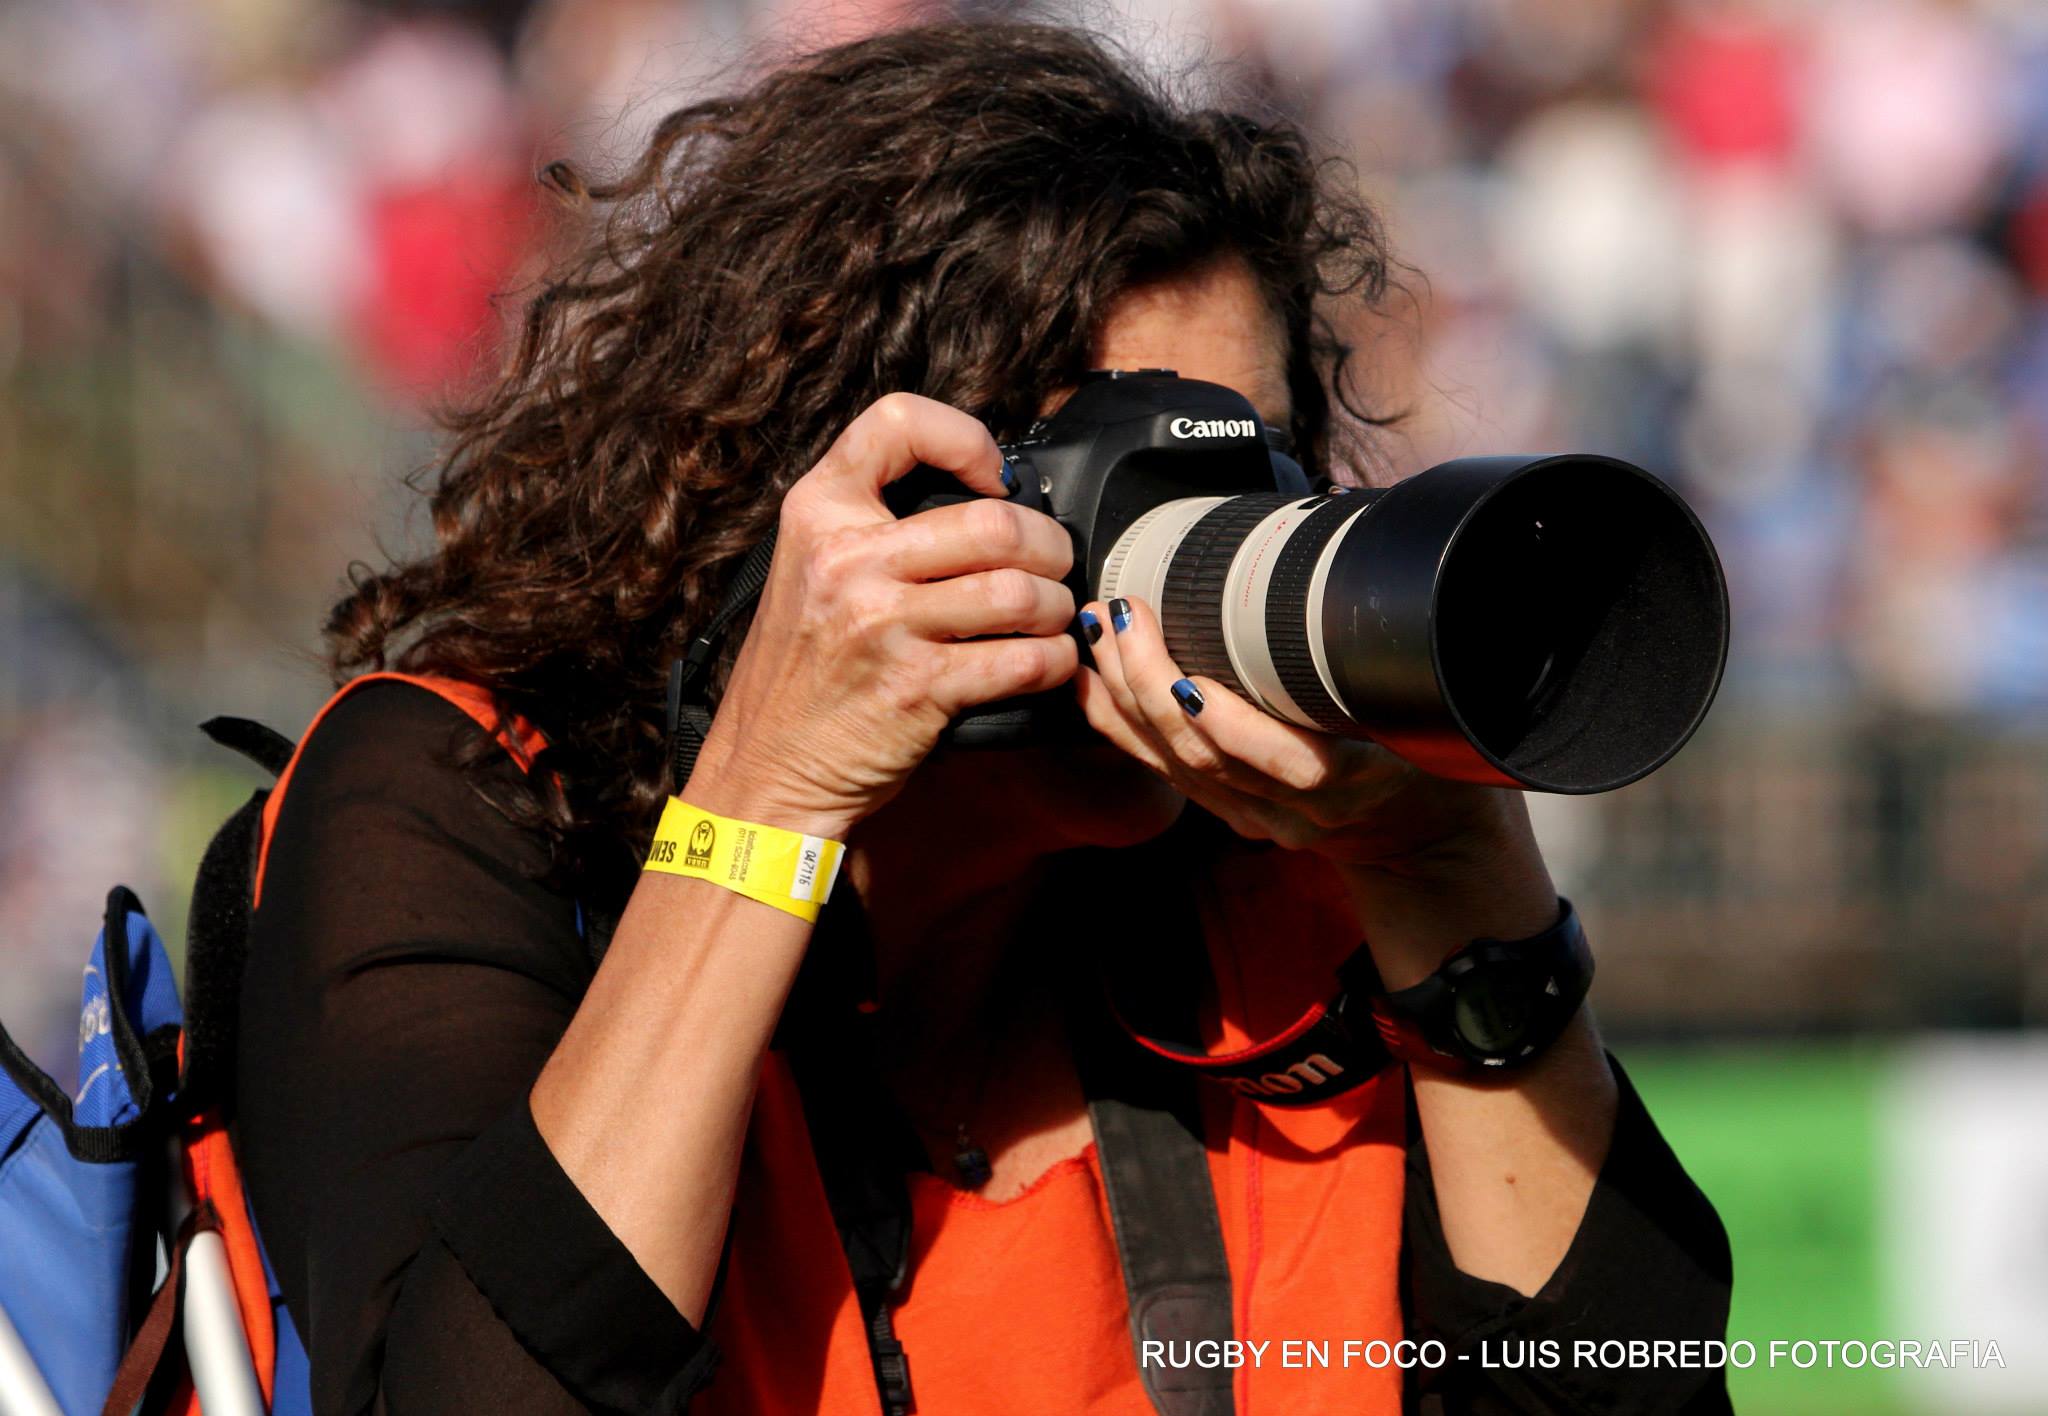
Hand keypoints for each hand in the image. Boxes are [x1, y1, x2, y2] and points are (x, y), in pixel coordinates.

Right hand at [685, 394, 1078, 837]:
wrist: (766, 769)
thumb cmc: (803, 673)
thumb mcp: (810, 570)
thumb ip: (875, 525)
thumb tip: (983, 496)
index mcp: (818, 514)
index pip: (898, 423)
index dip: (967, 438)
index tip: (995, 478)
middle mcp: (847, 560)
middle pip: (995, 521)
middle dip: (1048, 544)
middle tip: (1054, 562)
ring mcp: (881, 624)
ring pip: (1021, 591)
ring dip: (1057, 607)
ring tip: (1051, 617)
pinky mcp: (917, 689)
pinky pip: (1023, 661)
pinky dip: (1054, 663)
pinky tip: (1047, 663)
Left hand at [1072, 594, 1529, 874]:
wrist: (1425, 840)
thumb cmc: (1432, 754)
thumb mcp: (1433, 704)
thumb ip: (1387, 648)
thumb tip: (1349, 537)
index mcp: (1361, 778)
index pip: (1290, 764)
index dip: (1233, 728)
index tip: (1189, 678)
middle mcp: (1299, 808)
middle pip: (1207, 757)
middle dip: (1151, 687)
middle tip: (1124, 616)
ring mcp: (1260, 817)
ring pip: (1176, 765)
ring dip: (1125, 698)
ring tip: (1100, 632)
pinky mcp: (1234, 815)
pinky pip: (1168, 774)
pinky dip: (1122, 729)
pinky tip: (1093, 686)